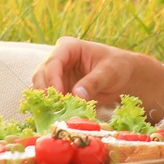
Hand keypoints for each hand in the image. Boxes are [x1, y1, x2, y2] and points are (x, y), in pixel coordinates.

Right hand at [30, 36, 163, 118]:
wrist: (123, 76)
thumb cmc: (118, 67)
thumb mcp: (109, 72)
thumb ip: (93, 82)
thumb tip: (77, 95)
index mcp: (69, 47)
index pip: (53, 62)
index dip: (53, 79)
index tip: (60, 97)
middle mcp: (59, 59)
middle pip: (41, 74)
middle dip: (46, 92)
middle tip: (55, 109)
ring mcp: (57, 74)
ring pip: (41, 87)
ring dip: (46, 101)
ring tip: (57, 114)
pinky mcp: (59, 88)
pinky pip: (48, 98)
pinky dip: (51, 107)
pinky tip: (58, 116)